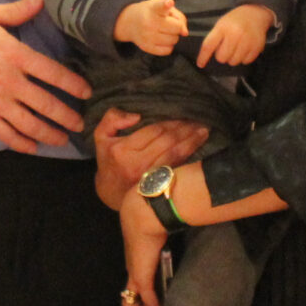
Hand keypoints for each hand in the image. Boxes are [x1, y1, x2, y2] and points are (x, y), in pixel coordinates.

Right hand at [0, 0, 90, 154]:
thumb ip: (19, 9)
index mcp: (14, 55)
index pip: (53, 73)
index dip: (73, 85)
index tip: (85, 93)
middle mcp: (8, 81)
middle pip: (46, 104)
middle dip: (67, 117)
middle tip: (80, 124)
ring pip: (29, 124)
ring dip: (50, 134)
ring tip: (62, 139)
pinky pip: (5, 134)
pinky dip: (21, 144)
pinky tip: (33, 147)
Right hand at [91, 109, 208, 208]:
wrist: (111, 191)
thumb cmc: (109, 159)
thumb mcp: (101, 136)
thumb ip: (113, 119)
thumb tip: (136, 116)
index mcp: (124, 150)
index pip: (153, 130)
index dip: (170, 121)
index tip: (181, 113)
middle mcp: (138, 163)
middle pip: (167, 141)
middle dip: (184, 129)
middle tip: (197, 119)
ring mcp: (150, 175)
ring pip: (176, 154)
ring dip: (192, 141)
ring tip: (203, 130)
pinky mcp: (160, 183)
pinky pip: (179, 165)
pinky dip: (191, 153)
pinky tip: (200, 144)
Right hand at [114, 0, 188, 55]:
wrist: (130, 22)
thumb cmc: (151, 12)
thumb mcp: (162, 5)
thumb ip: (178, 16)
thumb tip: (185, 33)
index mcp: (154, 8)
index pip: (161, 6)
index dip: (166, 4)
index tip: (169, 3)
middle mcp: (149, 22)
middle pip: (176, 27)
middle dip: (176, 26)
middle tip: (168, 23)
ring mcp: (147, 36)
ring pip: (174, 40)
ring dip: (172, 36)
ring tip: (163, 31)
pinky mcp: (147, 47)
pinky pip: (168, 50)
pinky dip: (168, 46)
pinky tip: (161, 39)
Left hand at [119, 193, 165, 305]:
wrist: (144, 215)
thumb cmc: (151, 217)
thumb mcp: (156, 229)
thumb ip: (161, 233)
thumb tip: (172, 226)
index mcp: (135, 258)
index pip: (133, 279)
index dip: (142, 289)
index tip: (158, 292)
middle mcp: (131, 269)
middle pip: (128, 295)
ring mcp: (135, 275)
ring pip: (130, 302)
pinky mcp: (141, 278)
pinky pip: (146, 299)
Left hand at [197, 4, 273, 67]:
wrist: (255, 13)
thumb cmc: (235, 20)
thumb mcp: (221, 24)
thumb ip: (214, 38)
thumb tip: (207, 56)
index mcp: (223, 27)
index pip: (208, 45)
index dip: (203, 57)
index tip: (200, 64)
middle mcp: (234, 34)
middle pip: (222, 57)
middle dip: (222, 56)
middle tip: (226, 50)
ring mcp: (247, 40)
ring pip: (233, 61)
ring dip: (233, 58)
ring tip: (236, 48)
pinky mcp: (256, 46)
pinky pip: (245, 61)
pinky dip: (244, 58)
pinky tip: (244, 49)